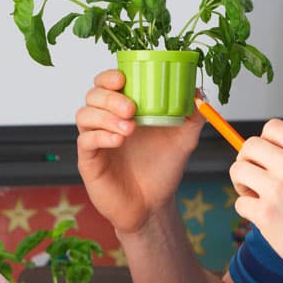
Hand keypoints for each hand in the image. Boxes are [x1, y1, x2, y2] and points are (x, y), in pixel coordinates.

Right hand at [75, 69, 203, 232]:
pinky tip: (118, 141)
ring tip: (129, 129)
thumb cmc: (162, 170)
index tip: (123, 78)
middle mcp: (106, 121)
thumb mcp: (184, 140)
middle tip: (132, 108)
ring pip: (84, 116)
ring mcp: (95, 140)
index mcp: (124, 110)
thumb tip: (197, 92)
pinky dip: (101, 137)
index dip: (109, 76)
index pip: (106, 83)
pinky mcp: (89, 161)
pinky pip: (85, 141)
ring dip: (105, 117)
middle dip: (110, 97)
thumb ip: (192, 117)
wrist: (153, 205)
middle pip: (93, 95)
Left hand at [229, 119, 282, 282]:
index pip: (271, 127)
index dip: (264, 143)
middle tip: (257, 180)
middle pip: (249, 146)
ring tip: (258, 197)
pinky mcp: (267, 214)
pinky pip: (240, 202)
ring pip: (237, 170)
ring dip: (242, 184)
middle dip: (247, 161)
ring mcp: (278, 189)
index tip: (269, 160)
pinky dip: (248, 210)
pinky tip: (265, 218)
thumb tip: (258, 151)